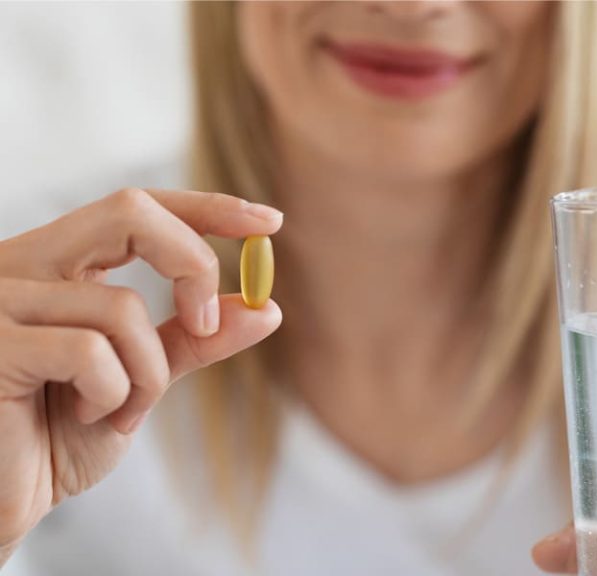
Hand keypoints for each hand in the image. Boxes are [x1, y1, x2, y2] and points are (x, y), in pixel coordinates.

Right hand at [0, 188, 282, 557]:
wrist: (1, 503)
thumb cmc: (57, 438)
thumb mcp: (143, 378)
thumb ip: (195, 339)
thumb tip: (266, 308)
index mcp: (57, 266)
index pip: (138, 209)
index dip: (207, 208)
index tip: (267, 222)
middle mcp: (21, 266)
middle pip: (129, 213)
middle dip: (191, 264)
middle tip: (203, 321)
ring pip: (122, 308)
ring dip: (147, 374)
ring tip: (119, 412)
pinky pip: (90, 351)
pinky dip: (113, 394)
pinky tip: (87, 417)